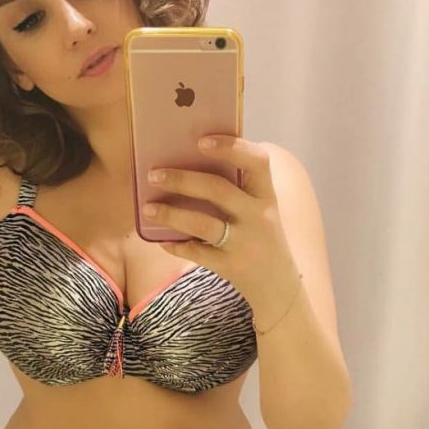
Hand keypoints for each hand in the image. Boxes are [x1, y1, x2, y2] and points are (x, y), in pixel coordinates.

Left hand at [145, 135, 297, 305]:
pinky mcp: (232, 267)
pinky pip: (198, 253)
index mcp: (266, 196)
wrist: (278, 287)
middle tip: (154, 175)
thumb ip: (238, 190)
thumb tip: (188, 166)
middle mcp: (259, 217)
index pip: (257, 162)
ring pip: (203, 224)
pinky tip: (162, 240)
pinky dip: (177, 246)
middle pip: (218, 190)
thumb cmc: (262, 239)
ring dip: (171, 214)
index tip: (201, 141)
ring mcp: (245, 243)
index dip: (231, 147)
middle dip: (182, 180)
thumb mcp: (261, 212)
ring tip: (149, 209)